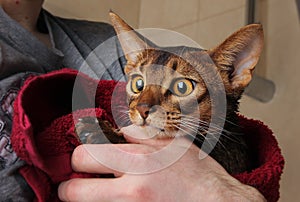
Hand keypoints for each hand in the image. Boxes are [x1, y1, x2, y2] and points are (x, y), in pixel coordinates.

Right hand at [58, 125, 265, 201]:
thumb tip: (91, 194)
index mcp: (130, 196)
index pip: (75, 190)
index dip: (67, 191)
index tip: (71, 190)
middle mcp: (138, 167)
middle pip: (82, 154)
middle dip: (77, 166)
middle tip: (87, 174)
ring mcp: (153, 147)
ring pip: (105, 136)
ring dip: (104, 151)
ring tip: (113, 162)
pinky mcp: (166, 137)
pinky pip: (134, 129)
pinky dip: (129, 139)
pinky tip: (136, 150)